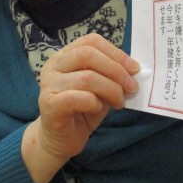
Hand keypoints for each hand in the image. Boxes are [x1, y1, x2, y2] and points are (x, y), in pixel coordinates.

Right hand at [22, 33, 139, 182]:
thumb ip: (111, 75)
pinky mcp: (49, 104)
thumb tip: (133, 69)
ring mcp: (49, 84)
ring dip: (111, 90)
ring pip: (87, 77)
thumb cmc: (81, 111)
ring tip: (118, 102)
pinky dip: (95, 102)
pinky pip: (79, 97)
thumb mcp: (100, 88)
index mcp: (65, 56)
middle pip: (88, 54)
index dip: (115, 52)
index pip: (91, 41)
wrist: (60, 140)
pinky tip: (98, 109)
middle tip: (131, 87)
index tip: (134, 68)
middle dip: (116, 70)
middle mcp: (53, 65)